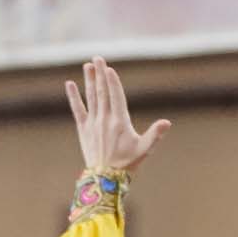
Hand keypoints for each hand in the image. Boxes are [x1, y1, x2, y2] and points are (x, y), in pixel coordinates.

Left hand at [67, 56, 168, 173]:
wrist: (105, 179)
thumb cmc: (128, 164)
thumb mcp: (144, 149)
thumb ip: (155, 135)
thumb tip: (167, 123)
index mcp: (120, 122)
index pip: (115, 96)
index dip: (112, 81)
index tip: (109, 69)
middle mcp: (104, 120)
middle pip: (102, 92)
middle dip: (100, 74)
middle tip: (98, 58)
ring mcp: (92, 124)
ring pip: (90, 97)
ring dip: (89, 80)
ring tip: (88, 65)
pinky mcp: (83, 130)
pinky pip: (77, 109)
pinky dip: (74, 97)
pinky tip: (70, 84)